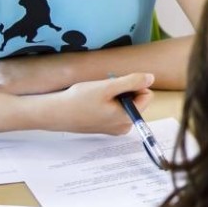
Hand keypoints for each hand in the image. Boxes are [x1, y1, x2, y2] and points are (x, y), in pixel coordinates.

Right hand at [19, 73, 155, 134]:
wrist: (57, 113)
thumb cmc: (79, 100)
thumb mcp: (107, 87)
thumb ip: (131, 82)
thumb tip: (150, 78)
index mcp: (128, 118)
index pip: (146, 95)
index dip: (133, 85)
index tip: (115, 85)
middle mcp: (125, 126)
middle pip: (136, 100)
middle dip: (123, 91)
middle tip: (103, 91)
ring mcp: (115, 128)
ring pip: (125, 104)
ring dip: (115, 96)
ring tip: (97, 97)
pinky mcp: (107, 127)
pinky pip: (116, 110)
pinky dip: (108, 103)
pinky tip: (94, 103)